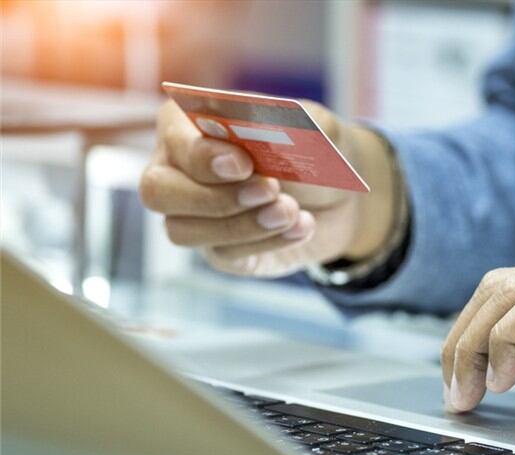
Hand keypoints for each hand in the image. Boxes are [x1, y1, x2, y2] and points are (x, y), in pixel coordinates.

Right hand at [140, 99, 401, 277]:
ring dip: (241, 224)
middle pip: (157, 191)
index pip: (175, 140)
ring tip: (290, 211)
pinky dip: (267, 242)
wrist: (341, 196)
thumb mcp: (313, 127)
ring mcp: (193, 215)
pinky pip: (224, 254)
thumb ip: (287, 125)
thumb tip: (261, 134)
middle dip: (212, 197)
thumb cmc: (314, 148)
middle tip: (269, 191)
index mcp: (190, 124)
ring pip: (183, 231)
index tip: (244, 164)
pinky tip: (301, 226)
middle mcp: (178, 170)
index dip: (203, 156)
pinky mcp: (218, 250)